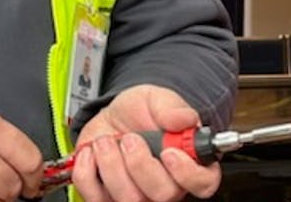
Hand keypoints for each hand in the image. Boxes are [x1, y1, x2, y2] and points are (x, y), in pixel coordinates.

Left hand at [71, 84, 221, 201]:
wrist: (113, 116)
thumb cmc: (140, 113)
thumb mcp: (157, 99)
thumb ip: (172, 108)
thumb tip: (184, 120)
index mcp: (188, 161)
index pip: (203, 182)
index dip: (188, 173)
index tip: (168, 153)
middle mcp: (166, 185)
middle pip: (164, 195)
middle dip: (140, 164)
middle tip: (130, 139)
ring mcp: (137, 196)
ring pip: (128, 199)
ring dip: (111, 164)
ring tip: (107, 140)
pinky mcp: (107, 198)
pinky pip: (95, 197)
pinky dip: (87, 171)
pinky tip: (93, 153)